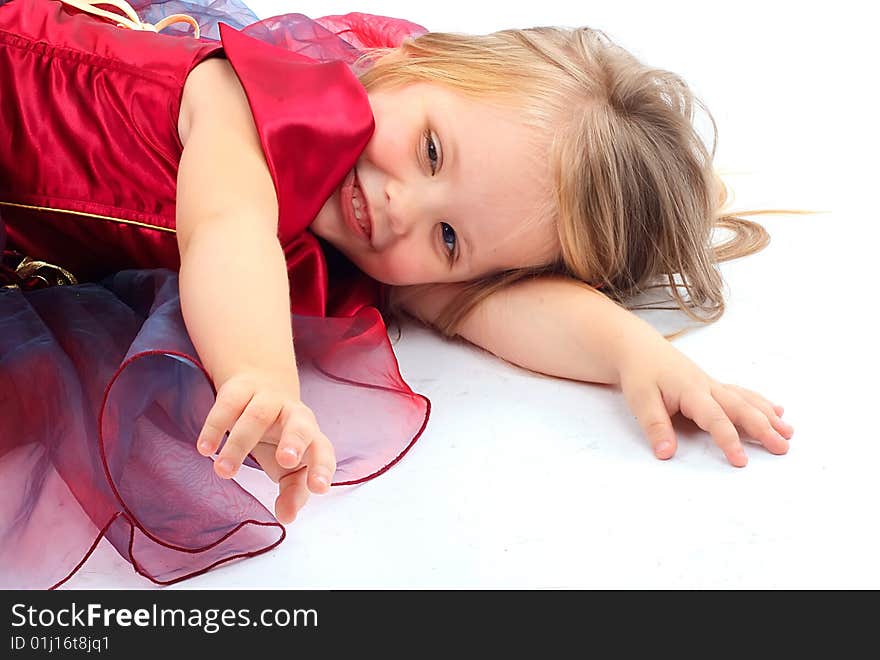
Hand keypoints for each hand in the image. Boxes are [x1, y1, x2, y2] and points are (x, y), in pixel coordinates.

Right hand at [195, 368, 335, 521]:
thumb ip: (293, 493)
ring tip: (224, 472)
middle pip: (300, 424)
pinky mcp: (241, 390)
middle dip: (294, 441)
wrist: (263, 383)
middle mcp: (295, 416)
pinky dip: (216, 427)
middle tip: (286, 461)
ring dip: (240, 445)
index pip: (323, 452)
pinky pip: (228, 405)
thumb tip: (287, 518)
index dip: (322, 469)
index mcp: (312, 437)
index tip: (318, 488)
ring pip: (257, 417)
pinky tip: (205, 449)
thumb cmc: (280, 439)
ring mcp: (268, 400)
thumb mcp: (289, 468)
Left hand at [617, 340, 793, 466]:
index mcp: (692, 391)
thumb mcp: (640, 399)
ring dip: (768, 416)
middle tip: (782, 448)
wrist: (638, 348)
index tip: (741, 461)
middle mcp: (708, 387)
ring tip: (788, 433)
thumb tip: (666, 453)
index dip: (728, 439)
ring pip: (746, 400)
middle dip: (763, 428)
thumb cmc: (640, 373)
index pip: (715, 418)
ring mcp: (712, 385)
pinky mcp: (712, 386)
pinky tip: (776, 411)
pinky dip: (760, 402)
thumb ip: (655, 425)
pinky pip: (741, 394)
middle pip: (740, 408)